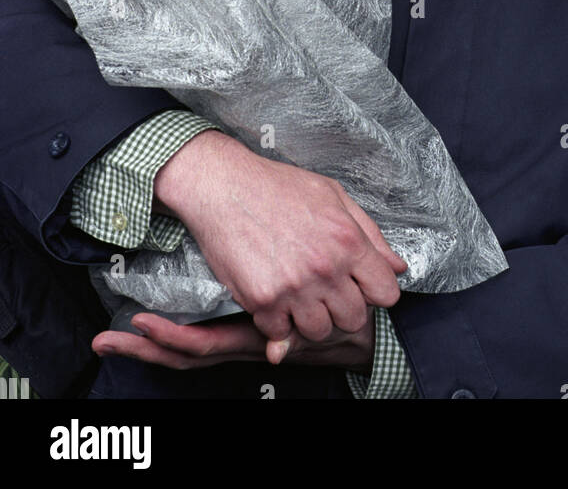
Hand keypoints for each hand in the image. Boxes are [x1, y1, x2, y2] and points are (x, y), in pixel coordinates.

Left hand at [92, 309, 374, 373]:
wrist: (357, 330)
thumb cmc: (340, 317)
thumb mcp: (319, 324)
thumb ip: (295, 336)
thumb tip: (276, 354)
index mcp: (251, 340)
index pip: (200, 345)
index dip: (167, 338)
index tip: (137, 324)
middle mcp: (237, 345)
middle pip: (181, 354)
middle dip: (142, 349)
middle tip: (105, 340)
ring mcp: (235, 343)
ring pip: (185, 353)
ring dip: (147, 348)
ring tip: (111, 339)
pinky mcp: (240, 335)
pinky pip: (201, 342)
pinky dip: (172, 337)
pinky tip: (148, 326)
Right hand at [153, 130, 405, 344]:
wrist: (224, 186)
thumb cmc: (279, 186)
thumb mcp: (334, 196)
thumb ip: (370, 234)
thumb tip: (398, 267)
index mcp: (349, 241)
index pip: (386, 294)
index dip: (374, 292)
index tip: (359, 286)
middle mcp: (326, 268)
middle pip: (354, 319)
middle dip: (343, 308)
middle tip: (324, 290)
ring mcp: (294, 287)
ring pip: (319, 332)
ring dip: (311, 319)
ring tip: (299, 294)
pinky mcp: (262, 300)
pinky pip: (281, 335)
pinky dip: (277, 323)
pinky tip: (274, 298)